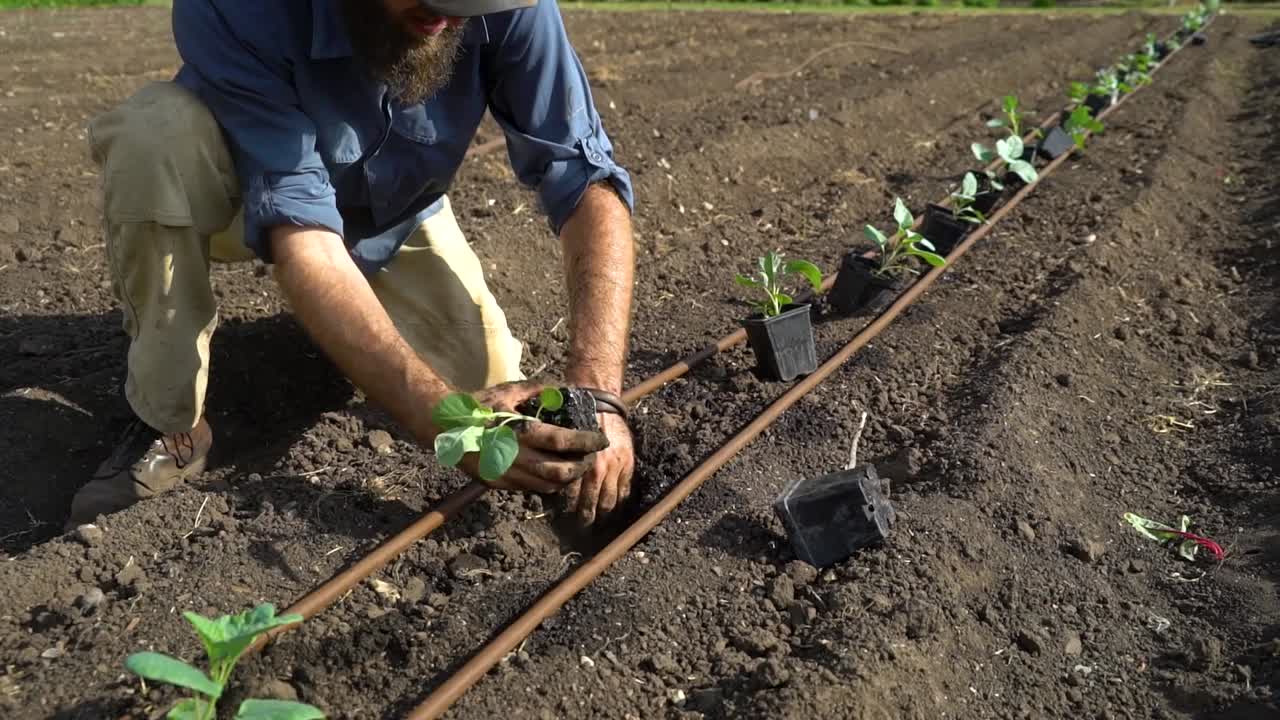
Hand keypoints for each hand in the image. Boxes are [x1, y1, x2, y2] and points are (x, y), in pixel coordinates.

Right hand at [459, 381, 609, 493]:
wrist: (446, 427)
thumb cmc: (481, 405)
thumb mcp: (511, 390)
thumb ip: (542, 391)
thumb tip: (569, 391)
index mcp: (521, 431)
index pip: (564, 442)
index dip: (586, 443)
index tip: (600, 439)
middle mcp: (515, 457)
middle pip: (560, 472)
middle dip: (580, 467)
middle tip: (589, 457)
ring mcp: (506, 474)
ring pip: (547, 486)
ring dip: (566, 479)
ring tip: (575, 466)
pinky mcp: (499, 484)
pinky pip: (531, 489)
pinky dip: (547, 483)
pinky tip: (553, 472)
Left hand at [564, 412, 633, 525]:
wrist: (600, 404)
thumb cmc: (575, 422)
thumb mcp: (562, 442)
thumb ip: (560, 464)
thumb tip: (550, 486)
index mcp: (579, 463)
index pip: (571, 497)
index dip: (566, 513)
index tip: (562, 524)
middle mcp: (598, 468)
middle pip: (590, 504)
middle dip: (584, 521)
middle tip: (579, 533)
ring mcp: (615, 468)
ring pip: (608, 502)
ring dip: (602, 517)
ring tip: (597, 528)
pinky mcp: (628, 465)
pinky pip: (625, 491)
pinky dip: (619, 505)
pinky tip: (614, 515)